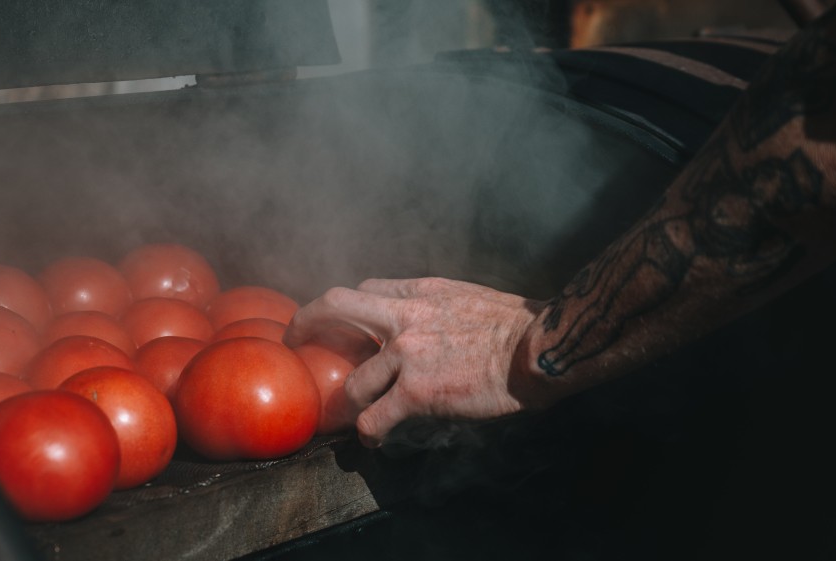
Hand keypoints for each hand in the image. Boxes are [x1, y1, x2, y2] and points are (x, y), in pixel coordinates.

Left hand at [283, 277, 545, 447]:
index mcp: (421, 291)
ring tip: (358, 416)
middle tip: (294, 339)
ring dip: (353, 402)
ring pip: (354, 381)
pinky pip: (374, 418)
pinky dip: (369, 433)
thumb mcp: (469, 299)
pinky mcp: (417, 390)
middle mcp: (405, 314)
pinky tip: (376, 440)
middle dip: (306, 321)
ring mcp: (407, 352)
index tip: (338, 323)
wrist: (541, 346)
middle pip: (335, 304)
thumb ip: (438, 308)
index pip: (366, 289)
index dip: (346, 308)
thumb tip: (430, 323)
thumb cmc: (518, 327)